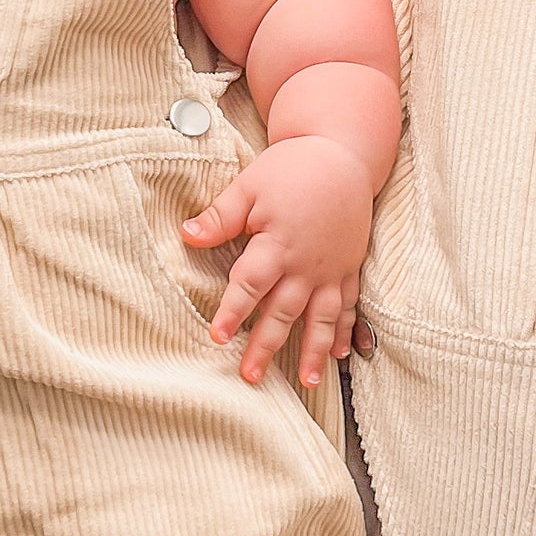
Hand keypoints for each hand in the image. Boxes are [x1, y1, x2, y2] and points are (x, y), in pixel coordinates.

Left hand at [181, 135, 372, 387]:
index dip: (233, 312)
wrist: (343, 153)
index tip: (217, 337)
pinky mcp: (349, 266)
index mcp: (278, 243)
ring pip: (321, 317)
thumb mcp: (249, 185)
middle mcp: (307, 263)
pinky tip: (341, 355)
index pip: (251, 285)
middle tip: (250, 376)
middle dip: (266, 345)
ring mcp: (331, 268)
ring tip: (308, 382)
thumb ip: (220, 215)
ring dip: (314, 351)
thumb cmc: (292, 167)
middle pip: (283, 311)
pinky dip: (345, 331)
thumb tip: (186, 235)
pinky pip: (348, 305)